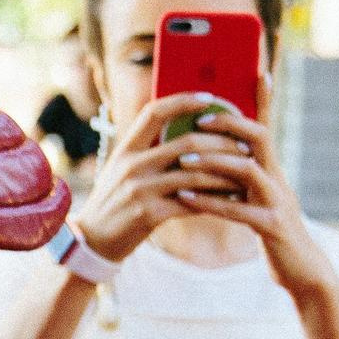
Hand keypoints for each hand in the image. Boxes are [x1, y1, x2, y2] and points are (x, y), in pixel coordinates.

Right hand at [67, 93, 253, 265]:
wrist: (93, 240)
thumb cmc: (114, 201)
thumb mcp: (121, 169)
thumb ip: (146, 151)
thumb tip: (180, 131)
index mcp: (125, 148)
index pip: (155, 112)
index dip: (183, 101)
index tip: (210, 98)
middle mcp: (132, 165)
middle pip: (186, 142)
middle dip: (222, 142)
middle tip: (244, 145)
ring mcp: (140, 190)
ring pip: (196, 173)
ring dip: (226, 173)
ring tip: (245, 172)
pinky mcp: (149, 215)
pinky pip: (192, 203)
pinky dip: (215, 200)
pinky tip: (230, 199)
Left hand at [163, 105, 338, 308]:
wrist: (301, 269)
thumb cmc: (271, 230)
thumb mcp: (257, 197)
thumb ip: (239, 176)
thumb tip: (214, 153)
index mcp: (272, 168)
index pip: (266, 124)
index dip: (264, 98)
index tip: (257, 70)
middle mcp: (278, 178)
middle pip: (260, 137)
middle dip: (230, 124)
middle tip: (199, 119)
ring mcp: (277, 202)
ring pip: (248, 171)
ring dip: (214, 162)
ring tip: (183, 160)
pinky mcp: (272, 227)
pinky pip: (239, 210)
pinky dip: (211, 202)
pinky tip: (185, 199)